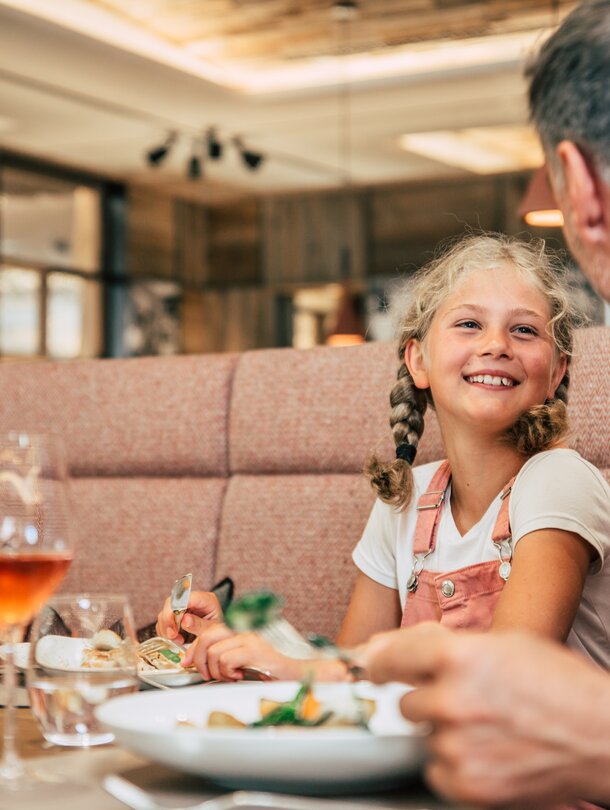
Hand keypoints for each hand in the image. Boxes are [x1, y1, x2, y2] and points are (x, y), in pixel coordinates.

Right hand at [155, 590, 222, 643]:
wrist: (219, 639)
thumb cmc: (219, 632)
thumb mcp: (213, 630)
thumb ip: (200, 625)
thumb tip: (185, 620)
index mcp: (205, 599)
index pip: (186, 597)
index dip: (176, 610)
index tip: (175, 627)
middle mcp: (192, 601)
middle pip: (171, 602)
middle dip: (168, 620)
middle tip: (173, 636)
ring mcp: (183, 608)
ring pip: (164, 612)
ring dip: (167, 629)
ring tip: (178, 640)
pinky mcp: (176, 617)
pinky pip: (163, 622)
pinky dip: (165, 632)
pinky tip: (175, 639)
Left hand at [183, 629, 306, 681]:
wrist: (293, 674)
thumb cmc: (268, 671)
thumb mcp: (240, 662)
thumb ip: (222, 657)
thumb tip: (197, 662)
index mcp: (237, 632)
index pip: (207, 632)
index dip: (192, 648)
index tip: (186, 662)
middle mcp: (242, 631)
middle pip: (206, 637)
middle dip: (199, 658)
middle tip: (206, 674)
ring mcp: (248, 639)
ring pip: (214, 651)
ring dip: (217, 671)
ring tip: (230, 677)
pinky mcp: (254, 650)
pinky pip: (227, 659)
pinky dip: (227, 672)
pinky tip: (238, 676)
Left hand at [367, 625, 609, 806]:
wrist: (602, 737)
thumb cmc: (560, 685)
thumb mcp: (503, 644)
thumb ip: (444, 644)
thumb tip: (390, 646)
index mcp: (457, 656)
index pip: (390, 658)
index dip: (380, 663)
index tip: (377, 669)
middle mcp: (451, 700)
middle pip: (407, 703)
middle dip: (429, 701)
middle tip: (466, 702)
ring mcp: (457, 747)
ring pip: (425, 738)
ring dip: (446, 734)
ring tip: (489, 728)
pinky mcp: (468, 786)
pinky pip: (437, 772)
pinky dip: (455, 766)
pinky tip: (488, 753)